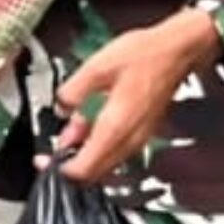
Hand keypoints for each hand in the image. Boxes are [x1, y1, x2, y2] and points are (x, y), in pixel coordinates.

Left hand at [46, 10, 223, 183]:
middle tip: (53, 150)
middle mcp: (130, 140)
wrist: (178, 50)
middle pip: (96, 173)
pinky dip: (99, 143)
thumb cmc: (144, 55)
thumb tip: (60, 109)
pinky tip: (90, 122)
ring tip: (72, 127)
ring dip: (85, 152)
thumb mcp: (96, 66)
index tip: (45, 161)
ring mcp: (140, 138)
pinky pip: (117, 149)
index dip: (61, 171)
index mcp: (116, 128)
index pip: (85, 169)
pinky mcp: (144, 132)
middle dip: (71, 165)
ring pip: (106, 162)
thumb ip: (72, 91)